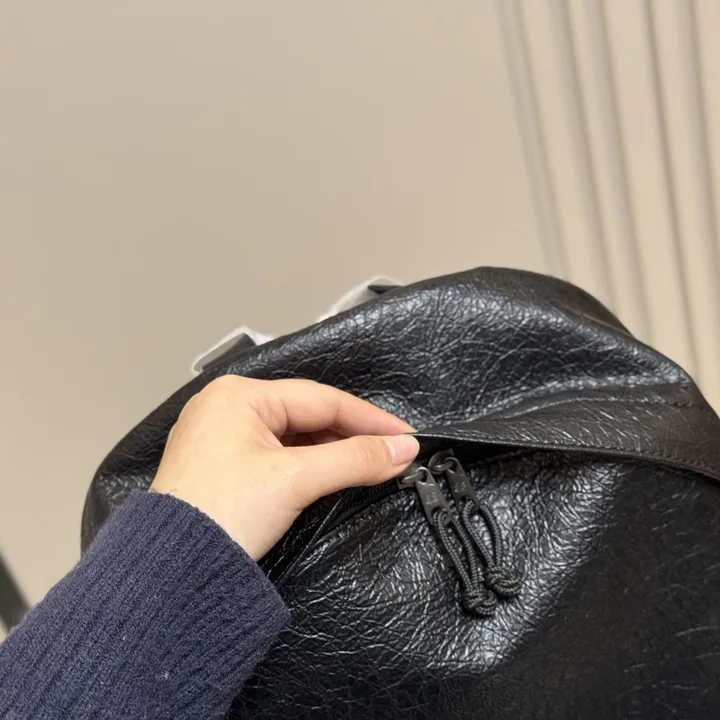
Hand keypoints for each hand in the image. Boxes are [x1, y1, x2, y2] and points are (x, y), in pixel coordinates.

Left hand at [150, 376, 418, 558]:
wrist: (168, 573)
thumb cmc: (219, 515)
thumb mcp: (295, 480)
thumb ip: (355, 459)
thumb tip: (402, 450)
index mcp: (239, 396)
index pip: (321, 400)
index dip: (369, 418)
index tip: (406, 436)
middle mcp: (227, 408)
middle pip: (307, 415)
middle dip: (352, 436)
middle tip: (393, 454)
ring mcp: (221, 437)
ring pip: (293, 436)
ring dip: (332, 452)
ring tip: (369, 466)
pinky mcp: (222, 466)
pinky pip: (277, 454)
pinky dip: (308, 464)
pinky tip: (331, 474)